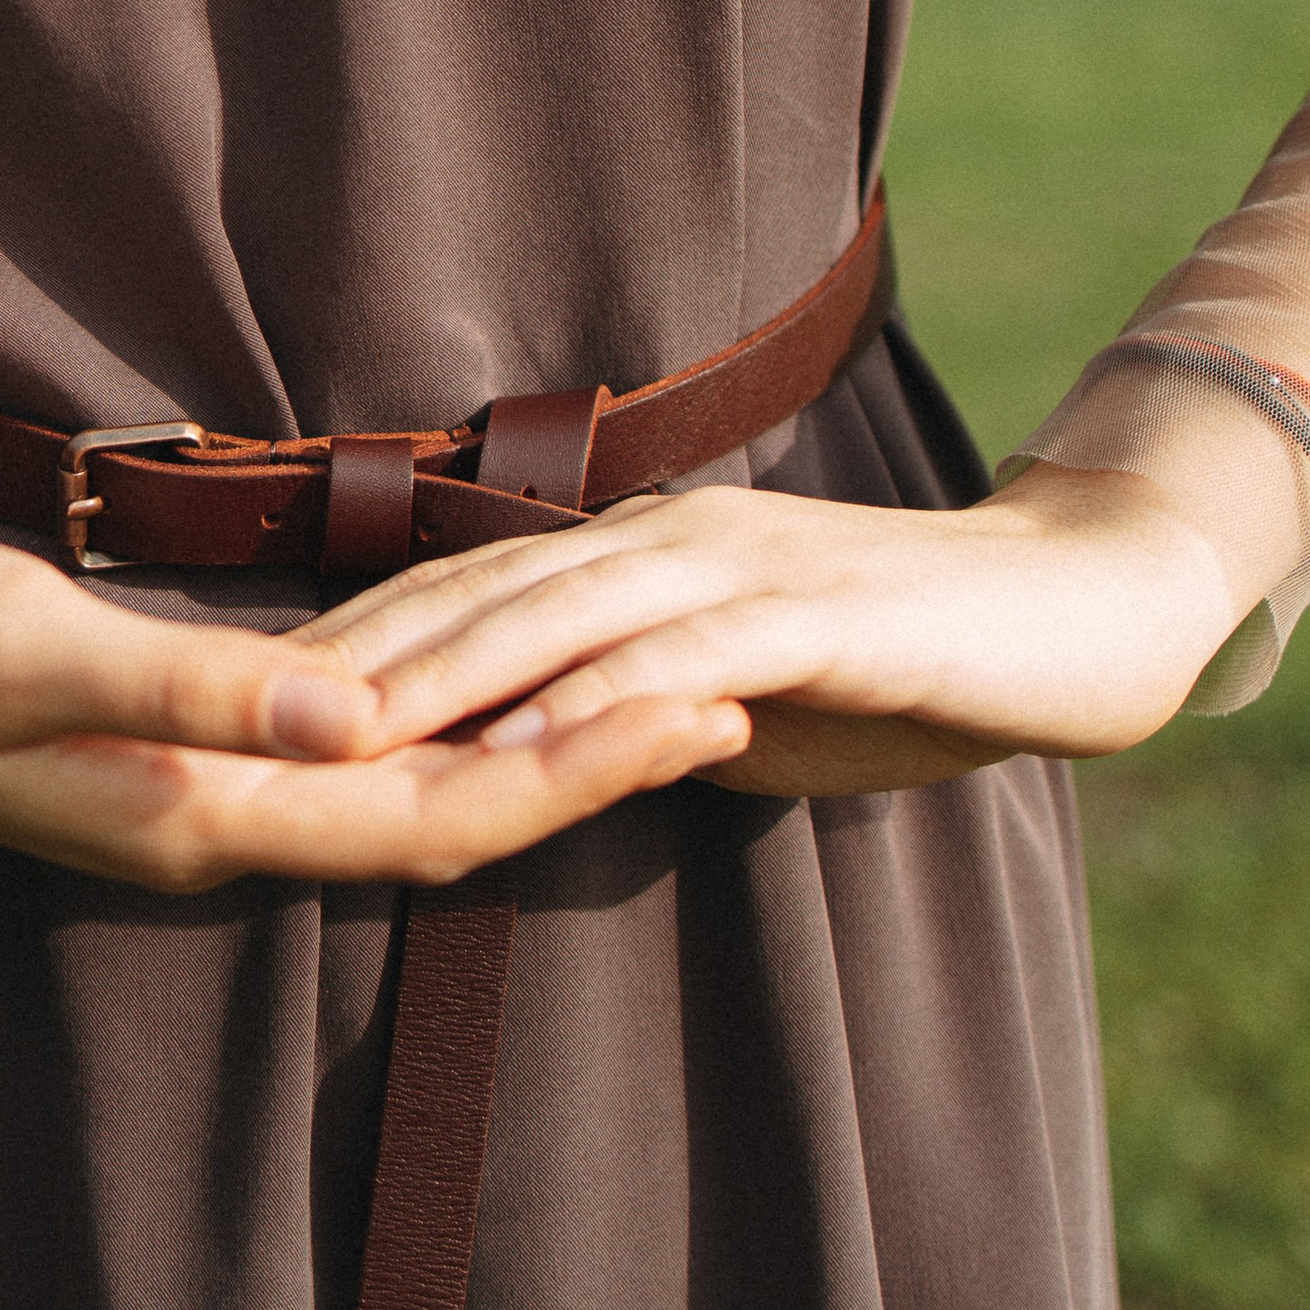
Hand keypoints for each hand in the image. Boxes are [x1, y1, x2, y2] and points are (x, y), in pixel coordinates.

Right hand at [0, 521, 752, 888]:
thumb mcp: (23, 651)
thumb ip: (186, 696)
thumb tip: (351, 728)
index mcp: (201, 813)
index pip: (438, 810)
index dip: (579, 764)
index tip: (705, 705)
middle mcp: (221, 825)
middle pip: (454, 815)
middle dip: (600, 760)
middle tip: (741, 691)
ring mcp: (202, 799)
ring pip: (413, 795)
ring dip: (538, 752)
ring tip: (659, 697)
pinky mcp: (186, 754)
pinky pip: (355, 763)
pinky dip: (449, 729)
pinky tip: (496, 685)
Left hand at [284, 461, 1237, 796]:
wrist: (1075, 610)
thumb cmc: (898, 669)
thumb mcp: (736, 700)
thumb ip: (630, 715)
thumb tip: (526, 765)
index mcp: (636, 559)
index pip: (462, 598)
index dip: (351, 646)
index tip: (239, 699)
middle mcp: (667, 544)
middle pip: (478, 594)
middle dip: (354, 655)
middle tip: (235, 711)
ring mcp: (741, 570)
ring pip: (562, 616)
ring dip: (447, 672)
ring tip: (343, 727)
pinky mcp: (820, 615)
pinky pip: (690, 659)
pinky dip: (605, 699)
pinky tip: (534, 742)